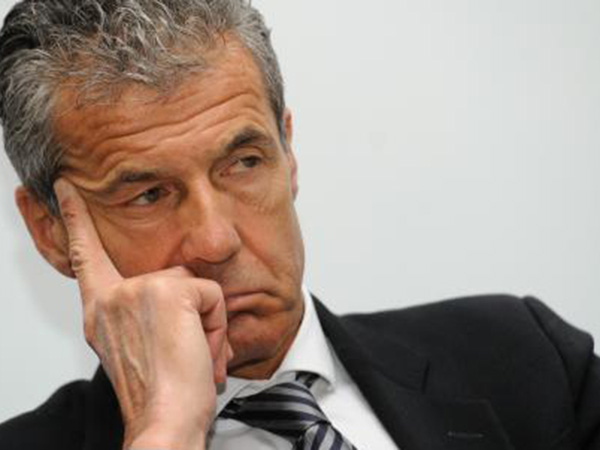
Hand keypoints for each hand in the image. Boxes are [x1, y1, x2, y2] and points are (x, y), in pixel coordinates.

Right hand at [54, 179, 230, 449]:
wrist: (164, 423)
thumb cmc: (159, 394)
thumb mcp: (140, 347)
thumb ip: (146, 313)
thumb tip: (184, 295)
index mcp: (100, 310)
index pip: (85, 255)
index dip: (75, 219)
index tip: (64, 187)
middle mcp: (112, 298)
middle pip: (173, 277)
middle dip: (193, 314)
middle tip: (186, 354)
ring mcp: (138, 291)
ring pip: (196, 286)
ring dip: (206, 324)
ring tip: (193, 356)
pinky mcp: (167, 292)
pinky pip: (212, 295)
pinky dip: (216, 326)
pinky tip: (201, 352)